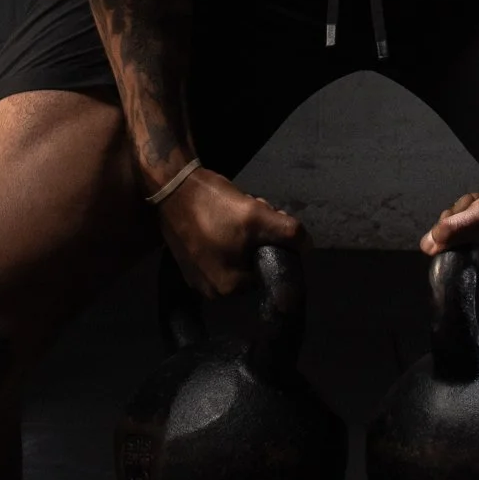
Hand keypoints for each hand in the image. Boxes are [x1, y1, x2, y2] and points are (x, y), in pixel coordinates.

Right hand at [156, 164, 303, 299]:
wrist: (172, 187)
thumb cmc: (214, 205)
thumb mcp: (258, 216)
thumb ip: (288, 234)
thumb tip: (307, 247)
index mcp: (230, 289)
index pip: (267, 270)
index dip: (271, 245)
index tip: (262, 223)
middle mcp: (213, 292)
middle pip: (251, 264)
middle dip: (256, 240)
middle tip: (248, 214)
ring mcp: (197, 279)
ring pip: (236, 258)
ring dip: (241, 237)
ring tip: (232, 214)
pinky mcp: (187, 264)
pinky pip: (218, 255)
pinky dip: (223, 238)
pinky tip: (217, 218)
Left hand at [421, 160, 478, 290]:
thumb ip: (455, 231)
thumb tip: (427, 247)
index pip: (464, 270)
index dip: (451, 244)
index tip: (452, 219)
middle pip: (466, 256)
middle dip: (459, 227)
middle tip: (468, 205)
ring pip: (470, 242)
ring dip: (465, 219)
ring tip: (478, 199)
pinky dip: (476, 218)